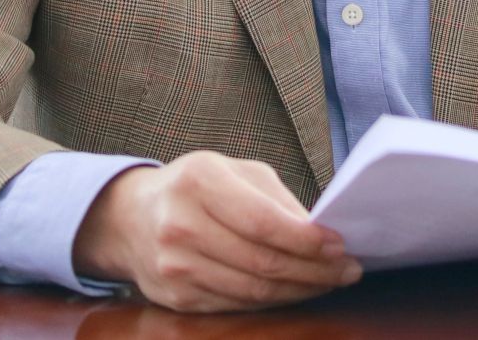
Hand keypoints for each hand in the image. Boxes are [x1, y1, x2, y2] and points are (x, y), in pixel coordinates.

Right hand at [71, 151, 361, 311]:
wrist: (130, 217)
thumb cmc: (195, 187)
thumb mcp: (233, 171)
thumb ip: (276, 199)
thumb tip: (322, 234)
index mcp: (199, 181)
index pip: (262, 221)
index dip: (306, 240)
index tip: (340, 245)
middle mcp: (181, 224)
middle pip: (262, 262)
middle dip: (314, 270)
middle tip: (347, 269)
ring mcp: (174, 266)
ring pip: (253, 291)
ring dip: (300, 290)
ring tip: (329, 281)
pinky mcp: (175, 297)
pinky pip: (236, 306)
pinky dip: (273, 302)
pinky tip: (295, 291)